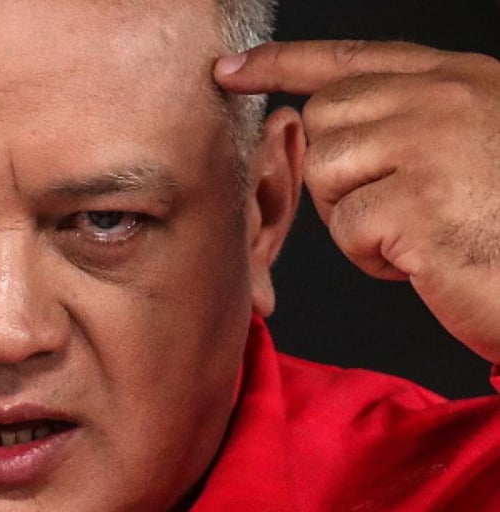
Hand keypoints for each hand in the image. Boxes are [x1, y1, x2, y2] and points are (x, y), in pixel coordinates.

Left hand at [215, 41, 499, 362]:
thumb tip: (327, 123)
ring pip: (326, 170)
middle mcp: (444, 100)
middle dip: (338, 172)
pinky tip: (423, 258)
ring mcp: (431, 145)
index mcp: (459, 80)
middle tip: (393, 205)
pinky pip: (347, 227)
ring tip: (416, 231)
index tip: (234, 68)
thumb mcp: (472, 146)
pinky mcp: (417, 201)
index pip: (352, 58)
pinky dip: (373, 255)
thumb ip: (407, 120)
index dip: (285, 61)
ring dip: (355, 214)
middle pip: (325, 119)